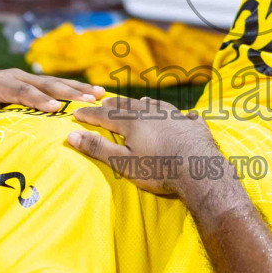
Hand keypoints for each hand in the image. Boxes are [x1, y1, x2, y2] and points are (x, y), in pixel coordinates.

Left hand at [0, 68, 103, 114]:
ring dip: (77, 88)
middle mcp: (13, 76)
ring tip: (99, 94)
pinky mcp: (29, 84)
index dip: (38, 99)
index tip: (55, 108)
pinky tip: (92, 93)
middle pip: (43, 84)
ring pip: (53, 83)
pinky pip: (53, 86)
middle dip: (67, 91)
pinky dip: (73, 90)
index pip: (20, 91)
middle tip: (89, 99)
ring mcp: (23, 78)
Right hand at [68, 96, 225, 196]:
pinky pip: (185, 115)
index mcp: (133, 121)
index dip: (90, 114)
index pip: (105, 115)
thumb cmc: (159, 169)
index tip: (76, 113)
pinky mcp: (194, 125)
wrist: (200, 170)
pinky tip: (184, 114)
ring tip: (138, 102)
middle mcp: (153, 113)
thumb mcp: (124, 162)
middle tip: (104, 102)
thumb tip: (71, 135)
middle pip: (129, 105)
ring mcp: (176, 116)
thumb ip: (98, 148)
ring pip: (156, 105)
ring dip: (143, 103)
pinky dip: (180, 113)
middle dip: (114, 104)